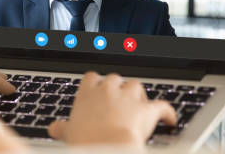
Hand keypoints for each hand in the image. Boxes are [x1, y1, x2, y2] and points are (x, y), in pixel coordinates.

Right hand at [48, 72, 176, 146]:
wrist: (107, 147)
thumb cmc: (85, 140)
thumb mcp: (68, 133)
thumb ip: (61, 128)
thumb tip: (54, 129)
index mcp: (87, 92)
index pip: (92, 77)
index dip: (96, 83)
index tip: (97, 91)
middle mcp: (108, 89)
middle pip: (114, 78)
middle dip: (117, 88)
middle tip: (117, 103)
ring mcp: (128, 97)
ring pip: (136, 85)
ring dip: (138, 95)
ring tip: (138, 106)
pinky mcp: (147, 110)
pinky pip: (162, 106)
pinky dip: (168, 113)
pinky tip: (170, 120)